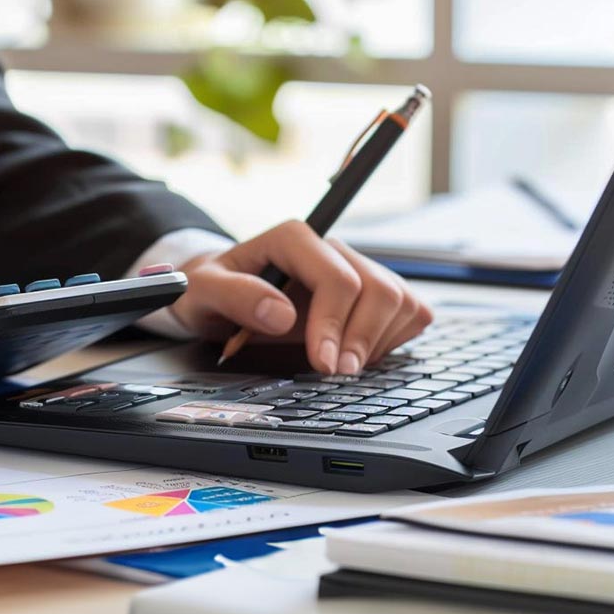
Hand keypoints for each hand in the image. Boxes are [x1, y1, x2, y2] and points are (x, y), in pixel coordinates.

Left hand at [169, 221, 432, 374]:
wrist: (217, 293)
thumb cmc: (210, 289)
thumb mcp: (202, 290)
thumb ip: (235, 296)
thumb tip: (281, 315)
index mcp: (293, 239)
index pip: (338, 279)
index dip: (335, 324)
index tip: (322, 363)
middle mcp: (332, 248)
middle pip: (380, 290)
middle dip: (363, 339)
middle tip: (336, 374)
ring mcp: (357, 268)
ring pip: (402, 301)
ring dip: (378, 342)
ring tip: (339, 365)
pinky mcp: (374, 291)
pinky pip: (411, 313)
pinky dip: (392, 340)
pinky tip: (356, 353)